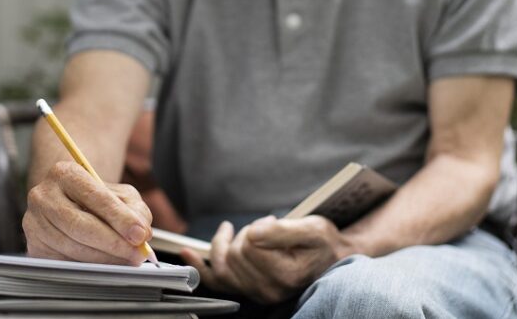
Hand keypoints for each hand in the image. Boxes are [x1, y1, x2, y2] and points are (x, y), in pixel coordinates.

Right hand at [22, 160, 152, 264]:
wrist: (67, 202)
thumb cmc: (95, 198)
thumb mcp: (119, 194)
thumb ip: (134, 210)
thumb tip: (141, 233)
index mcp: (64, 173)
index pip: (95, 197)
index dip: (120, 218)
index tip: (140, 235)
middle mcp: (43, 195)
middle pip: (81, 225)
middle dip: (114, 243)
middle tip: (137, 254)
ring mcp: (34, 221)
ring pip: (73, 247)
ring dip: (105, 258)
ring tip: (126, 260)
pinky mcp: (34, 245)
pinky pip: (64, 262)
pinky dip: (89, 266)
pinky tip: (105, 263)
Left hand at [179, 216, 355, 303]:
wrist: (330, 257)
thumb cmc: (322, 242)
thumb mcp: (311, 228)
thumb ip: (281, 231)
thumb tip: (254, 232)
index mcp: (285, 276)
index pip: (249, 247)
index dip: (256, 230)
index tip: (272, 223)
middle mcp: (268, 290)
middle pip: (234, 256)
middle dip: (244, 235)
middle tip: (264, 228)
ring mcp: (256, 292)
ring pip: (222, 267)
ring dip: (225, 244)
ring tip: (240, 232)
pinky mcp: (248, 289)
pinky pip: (216, 281)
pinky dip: (199, 267)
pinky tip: (186, 254)